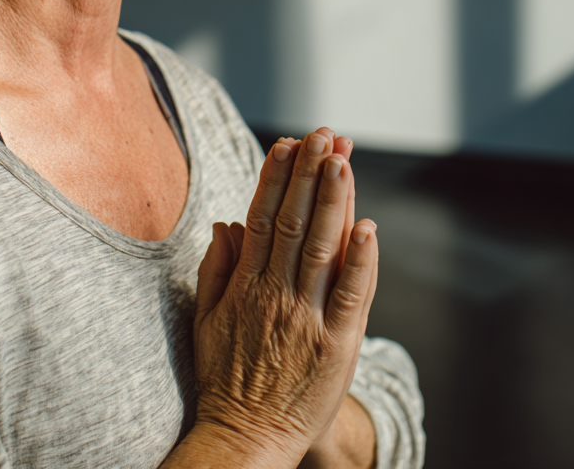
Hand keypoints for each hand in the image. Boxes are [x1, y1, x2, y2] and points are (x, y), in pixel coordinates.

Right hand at [189, 131, 377, 467]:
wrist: (245, 439)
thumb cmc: (225, 378)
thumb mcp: (206, 319)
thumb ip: (216, 268)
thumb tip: (226, 223)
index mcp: (245, 285)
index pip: (261, 217)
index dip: (275, 177)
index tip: (287, 143)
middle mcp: (276, 294)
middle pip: (293, 222)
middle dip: (309, 174)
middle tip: (324, 134)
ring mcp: (308, 319)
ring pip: (322, 248)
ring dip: (333, 200)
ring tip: (342, 159)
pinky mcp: (337, 346)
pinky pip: (352, 296)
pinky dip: (360, 260)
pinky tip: (367, 226)